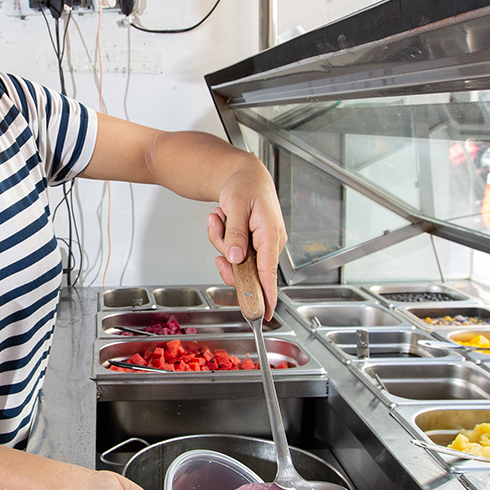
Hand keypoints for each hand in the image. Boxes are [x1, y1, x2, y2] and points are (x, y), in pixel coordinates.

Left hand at [207, 159, 285, 318]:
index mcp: (271, 235)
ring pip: (235, 259)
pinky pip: (232, 251)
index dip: (266, 296)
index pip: (269, 273)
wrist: (245, 174)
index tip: (263, 315)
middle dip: (225, 253)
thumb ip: (236, 234)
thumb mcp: (237, 207)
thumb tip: (235, 258)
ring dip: (221, 239)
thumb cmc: (246, 185)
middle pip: (245, 269)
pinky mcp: (252, 243)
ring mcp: (261, 244)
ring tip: (221, 217)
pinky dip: (223, 237)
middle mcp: (270, 243)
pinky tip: (223, 219)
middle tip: (218, 229)